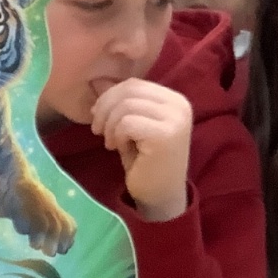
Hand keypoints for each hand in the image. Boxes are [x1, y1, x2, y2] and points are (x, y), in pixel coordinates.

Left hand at [91, 79, 191, 222]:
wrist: (160, 196)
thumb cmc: (145, 161)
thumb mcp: (132, 125)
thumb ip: (122, 102)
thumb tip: (97, 80)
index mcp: (174, 99)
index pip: (134, 84)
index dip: (109, 97)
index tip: (98, 118)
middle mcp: (180, 105)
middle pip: (129, 90)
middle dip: (105, 108)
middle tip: (98, 130)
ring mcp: (176, 119)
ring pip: (126, 106)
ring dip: (110, 125)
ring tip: (111, 142)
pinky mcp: (166, 135)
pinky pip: (127, 122)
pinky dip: (116, 135)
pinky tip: (118, 148)